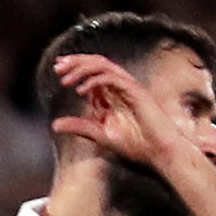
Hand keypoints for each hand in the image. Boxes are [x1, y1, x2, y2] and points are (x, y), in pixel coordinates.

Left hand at [49, 53, 196, 170]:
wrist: (161, 153)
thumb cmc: (138, 146)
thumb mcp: (100, 136)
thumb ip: (80, 127)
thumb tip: (54, 124)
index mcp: (113, 95)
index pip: (93, 72)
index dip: (75, 67)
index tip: (58, 69)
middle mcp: (121, 88)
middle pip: (97, 63)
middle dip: (76, 62)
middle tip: (58, 66)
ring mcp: (130, 88)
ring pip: (104, 66)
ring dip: (83, 69)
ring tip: (65, 80)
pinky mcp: (137, 93)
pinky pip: (113, 79)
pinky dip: (96, 81)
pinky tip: (81, 90)